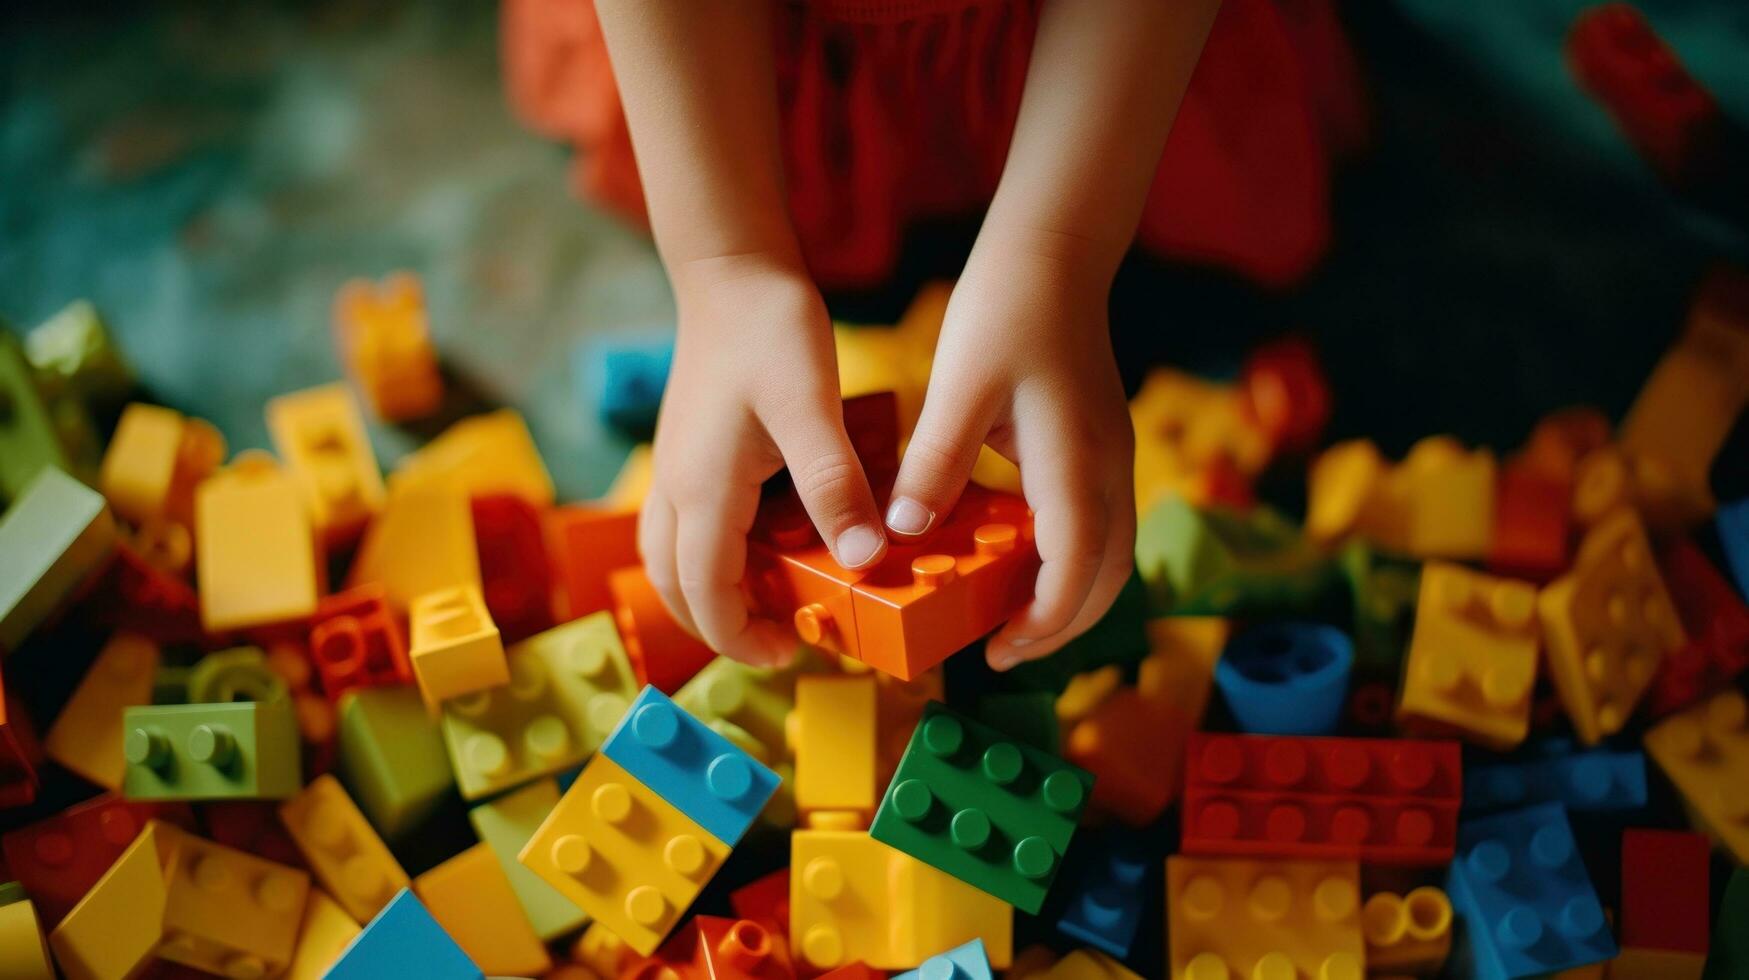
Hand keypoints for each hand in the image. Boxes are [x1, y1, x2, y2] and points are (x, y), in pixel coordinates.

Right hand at [640, 254, 888, 666]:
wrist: (731, 270)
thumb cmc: (769, 330)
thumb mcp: (812, 407)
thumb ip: (834, 484)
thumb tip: (863, 558)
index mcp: (704, 490)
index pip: (704, 595)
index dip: (742, 638)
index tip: (793, 652)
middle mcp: (677, 488)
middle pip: (676, 588)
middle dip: (722, 626)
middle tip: (785, 639)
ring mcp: (676, 469)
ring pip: (671, 559)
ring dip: (710, 595)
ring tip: (770, 603)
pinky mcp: (687, 452)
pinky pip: (683, 527)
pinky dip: (709, 557)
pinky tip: (760, 545)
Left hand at [887, 236, 1135, 670]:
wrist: (1054, 250)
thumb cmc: (1007, 308)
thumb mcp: (959, 386)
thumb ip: (934, 463)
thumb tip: (903, 535)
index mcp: (1075, 462)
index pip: (1075, 571)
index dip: (1042, 623)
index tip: (996, 651)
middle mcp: (1107, 468)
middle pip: (1106, 577)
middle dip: (1059, 625)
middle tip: (1000, 652)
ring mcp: (1111, 456)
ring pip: (1108, 553)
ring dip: (1067, 595)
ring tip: (1007, 618)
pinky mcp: (1100, 444)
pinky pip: (1096, 522)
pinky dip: (1067, 558)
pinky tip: (1015, 558)